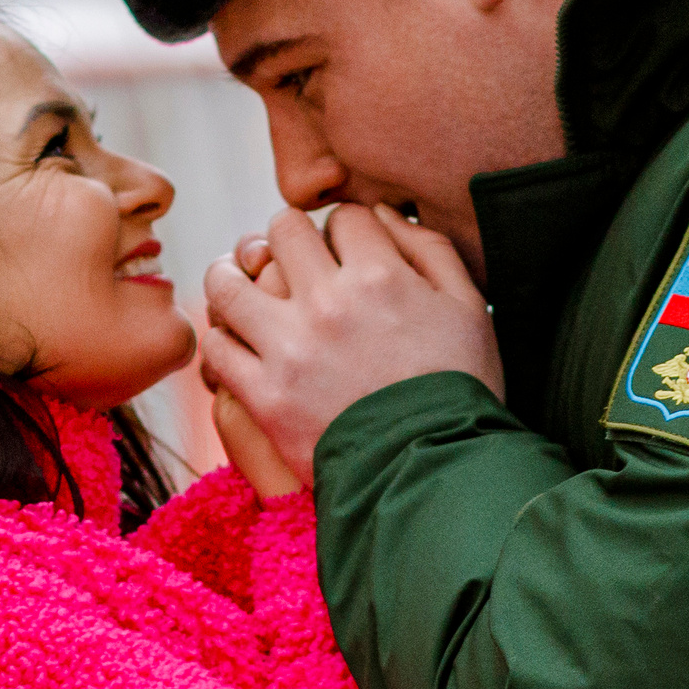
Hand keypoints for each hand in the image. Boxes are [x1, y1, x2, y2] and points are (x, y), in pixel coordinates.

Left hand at [201, 204, 501, 482]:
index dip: (344, 229)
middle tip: (290, 262)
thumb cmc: (460, 390)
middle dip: (287, 240)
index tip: (343, 251)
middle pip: (281, 232)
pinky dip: (224, 341)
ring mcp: (290, 350)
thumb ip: (428, 249)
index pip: (343, 217)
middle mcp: (328, 303)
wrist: (437, 475)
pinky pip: (218, 349)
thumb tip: (378, 213)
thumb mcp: (470, 309)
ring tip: (239, 286)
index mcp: (381, 276)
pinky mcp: (265, 397)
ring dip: (232, 278)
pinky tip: (239, 343)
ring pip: (228, 283)